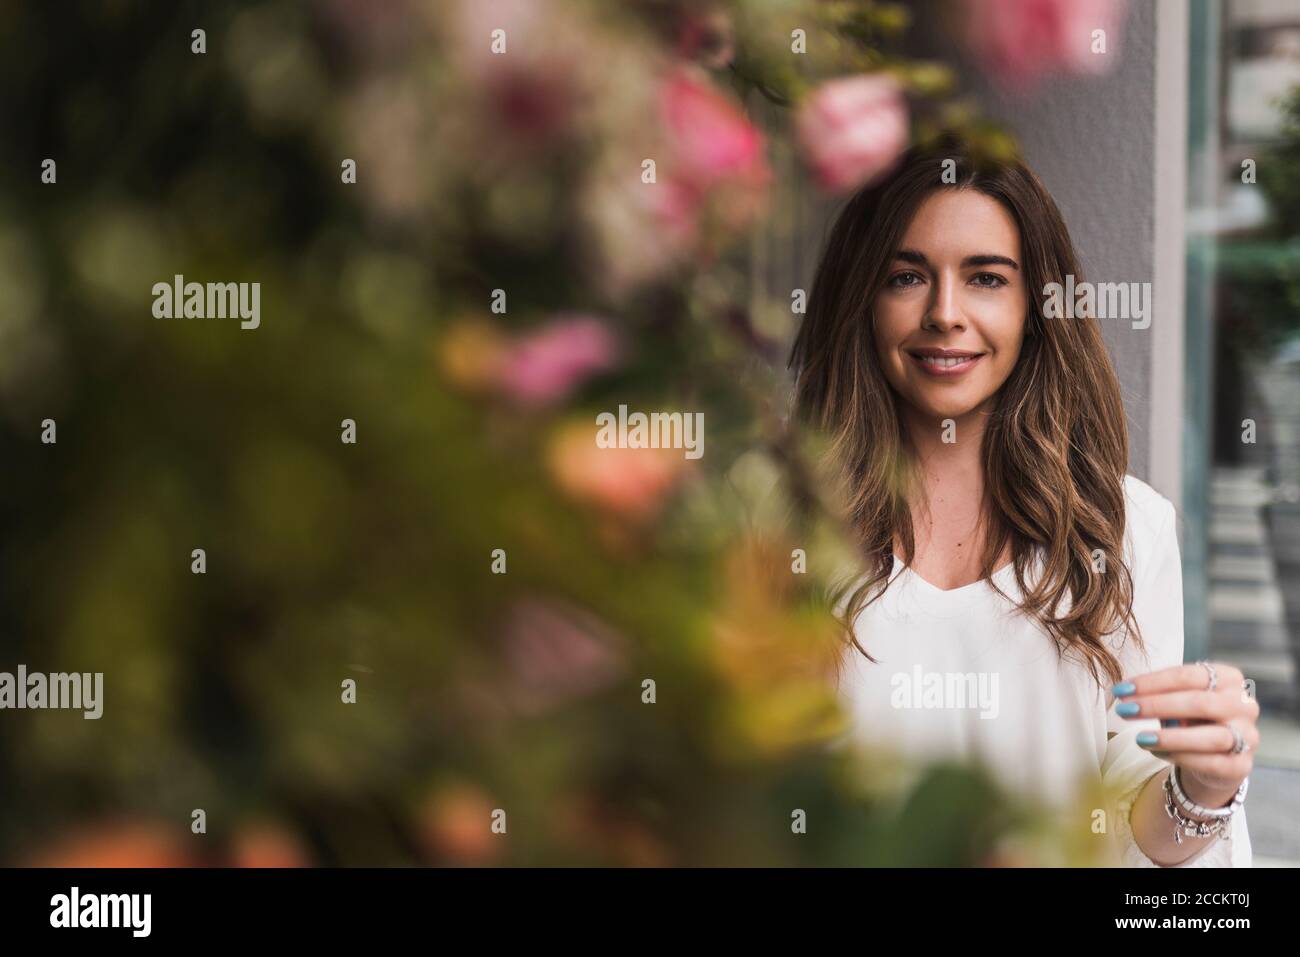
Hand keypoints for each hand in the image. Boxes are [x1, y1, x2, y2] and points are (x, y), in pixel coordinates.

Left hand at [1112, 662, 1258, 807]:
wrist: (1213, 756)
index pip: (1188, 675)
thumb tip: (1124, 692)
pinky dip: (1182, 757)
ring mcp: (1248, 736)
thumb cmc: (1191, 718)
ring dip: (1170, 737)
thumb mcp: (1177, 698)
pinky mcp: (1242, 765)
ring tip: (1140, 738)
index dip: (1152, 682)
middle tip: (1125, 710)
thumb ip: (1160, 693)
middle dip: (1157, 706)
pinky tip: (1158, 752)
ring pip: (1211, 736)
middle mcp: (1244, 705)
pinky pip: (1212, 762)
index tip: (1122, 689)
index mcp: (1229, 678)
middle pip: (1200, 702)